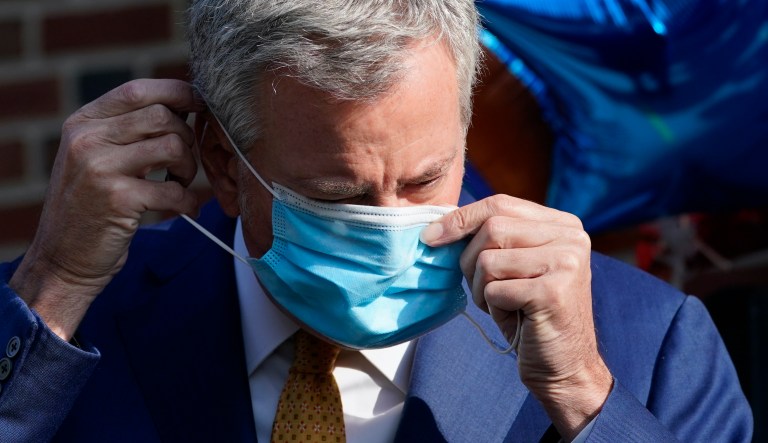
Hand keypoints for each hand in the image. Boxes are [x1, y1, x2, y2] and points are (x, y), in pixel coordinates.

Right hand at [9, 79, 203, 340]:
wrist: (62, 259)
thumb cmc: (91, 206)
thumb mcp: (96, 157)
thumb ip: (128, 130)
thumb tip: (183, 103)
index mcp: (83, 122)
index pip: (138, 90)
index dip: (177, 93)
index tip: (199, 106)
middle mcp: (87, 138)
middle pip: (162, 115)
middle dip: (187, 138)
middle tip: (184, 163)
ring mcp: (99, 167)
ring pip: (173, 146)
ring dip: (189, 167)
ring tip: (181, 183)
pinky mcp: (118, 199)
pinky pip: (174, 189)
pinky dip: (188, 201)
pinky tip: (186, 208)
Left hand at [421, 194, 611, 439]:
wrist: (564, 367)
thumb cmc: (530, 315)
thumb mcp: (513, 267)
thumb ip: (492, 239)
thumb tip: (437, 223)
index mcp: (563, 224)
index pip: (500, 203)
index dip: (461, 218)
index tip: (430, 236)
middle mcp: (572, 237)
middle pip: (492, 228)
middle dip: (470, 261)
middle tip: (484, 290)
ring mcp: (566, 262)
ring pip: (488, 260)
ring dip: (482, 290)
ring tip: (504, 305)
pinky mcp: (554, 292)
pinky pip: (495, 290)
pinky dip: (494, 308)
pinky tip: (516, 319)